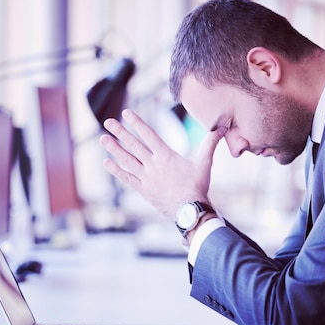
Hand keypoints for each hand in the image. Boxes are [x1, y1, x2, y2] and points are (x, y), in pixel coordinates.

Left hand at [99, 109, 225, 219]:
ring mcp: (146, 177)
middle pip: (133, 145)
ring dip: (114, 148)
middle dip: (120, 132)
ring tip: (103, 138)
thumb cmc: (198, 187)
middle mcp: (153, 164)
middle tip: (107, 122)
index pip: (148, 134)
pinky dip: (116, 170)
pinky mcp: (143, 190)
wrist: (189, 211)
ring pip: (127, 160)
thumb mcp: (205, 162)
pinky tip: (106, 162)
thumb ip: (210, 143)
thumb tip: (222, 127)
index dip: (136, 123)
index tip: (125, 113)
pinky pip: (126, 178)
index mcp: (166, 156)